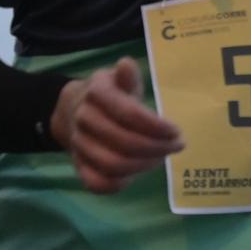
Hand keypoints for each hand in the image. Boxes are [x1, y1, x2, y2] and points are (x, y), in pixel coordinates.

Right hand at [48, 58, 183, 194]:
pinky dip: (119, 184)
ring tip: (160, 158)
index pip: (129, 114)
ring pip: (112, 165)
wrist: (73, 110)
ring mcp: (79, 143)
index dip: (156, 126)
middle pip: (124, 142)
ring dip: (143, 165)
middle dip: (156, 148)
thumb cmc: (110, 94)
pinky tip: (135, 174)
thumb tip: (127, 65)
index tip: (177, 132)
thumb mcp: (120, 80)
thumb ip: (128, 76)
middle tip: (175, 147)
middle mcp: (84, 118)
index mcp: (96, 93)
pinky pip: (96, 183)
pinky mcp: (78, 165)